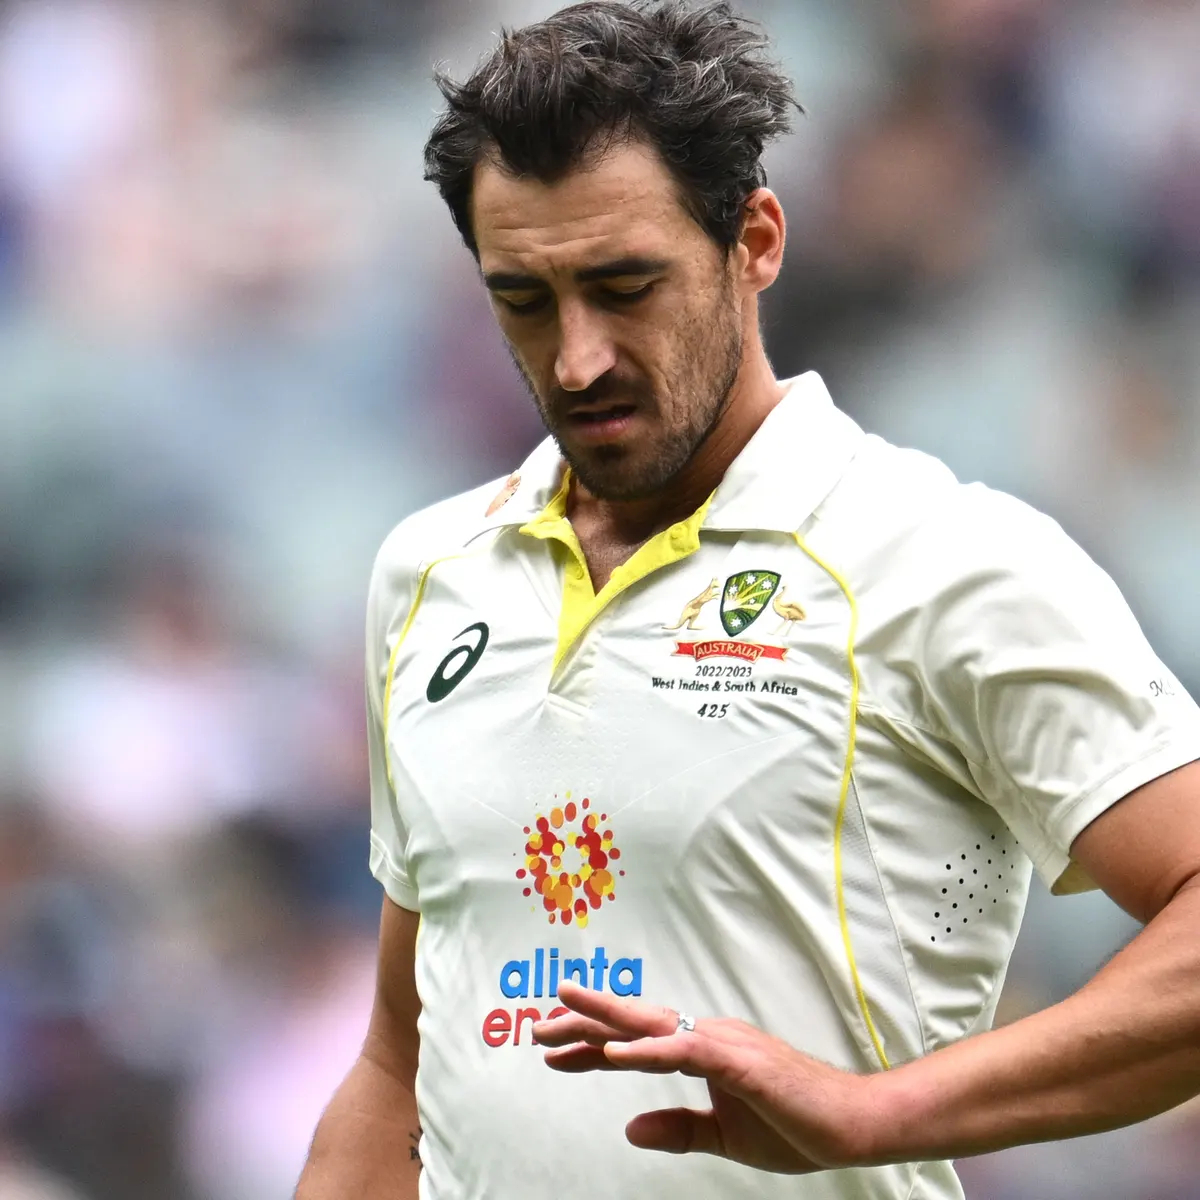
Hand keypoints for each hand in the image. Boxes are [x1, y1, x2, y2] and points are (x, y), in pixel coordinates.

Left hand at [532, 982, 879, 1174]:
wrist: (854, 1125)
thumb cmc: (795, 1124)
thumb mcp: (724, 1136)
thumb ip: (678, 1129)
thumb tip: (629, 1129)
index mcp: (702, 1050)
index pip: (635, 1043)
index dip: (592, 1045)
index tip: (552, 1050)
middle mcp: (707, 1037)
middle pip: (634, 1024)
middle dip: (583, 1022)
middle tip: (537, 1027)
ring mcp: (723, 1044)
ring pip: (652, 1025)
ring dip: (605, 1019)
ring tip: (562, 1014)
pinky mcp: (741, 1063)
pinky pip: (686, 1052)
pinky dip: (649, 1051)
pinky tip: (617, 1054)